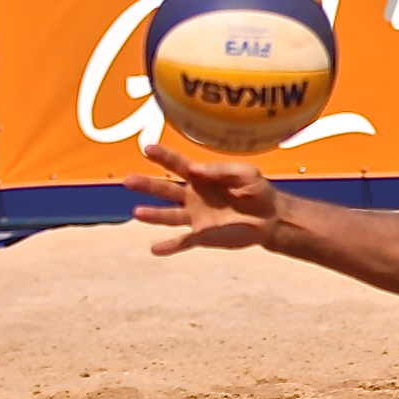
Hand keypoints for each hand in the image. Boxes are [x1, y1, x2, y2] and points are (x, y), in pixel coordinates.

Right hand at [123, 142, 281, 255]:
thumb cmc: (257, 191)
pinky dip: (169, 246)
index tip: (147, 149)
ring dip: (153, 215)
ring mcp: (195, 217)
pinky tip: (155, 249)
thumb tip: (194, 170)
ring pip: (169, 216)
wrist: (271, 218)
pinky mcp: (202, 236)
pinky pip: (182, 241)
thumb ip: (220, 170)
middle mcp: (192, 196)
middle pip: (165, 189)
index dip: (163, 157)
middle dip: (147, 185)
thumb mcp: (245, 174)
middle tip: (127, 180)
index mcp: (201, 178)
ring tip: (137, 212)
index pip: (177, 165)